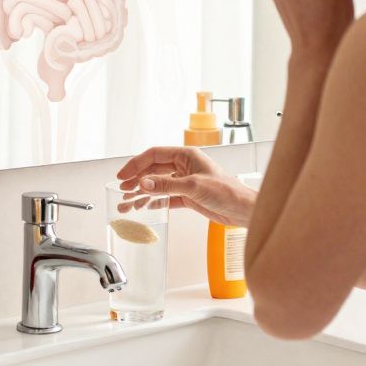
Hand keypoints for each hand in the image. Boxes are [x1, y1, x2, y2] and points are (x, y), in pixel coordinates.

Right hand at [115, 147, 256, 226]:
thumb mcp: (193, 187)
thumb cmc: (227, 192)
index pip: (154, 155)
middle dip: (137, 179)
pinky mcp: (189, 196)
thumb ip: (166, 185)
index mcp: (186, 156)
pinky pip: (166, 196)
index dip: (136, 164)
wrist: (243, 210)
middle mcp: (184, 166)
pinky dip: (155, 201)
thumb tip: (144, 183)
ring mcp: (186, 181)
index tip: (123, 175)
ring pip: (158, 184)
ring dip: (144, 191)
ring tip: (128, 201)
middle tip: (122, 189)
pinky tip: (145, 206)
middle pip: (153, 169)